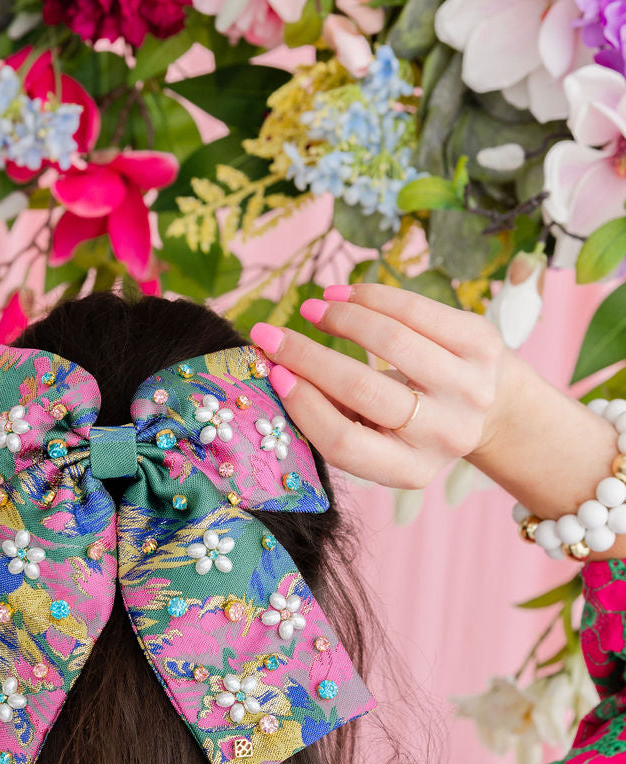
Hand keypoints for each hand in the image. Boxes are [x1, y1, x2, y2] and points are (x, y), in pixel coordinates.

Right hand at [250, 283, 518, 489]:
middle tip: (270, 336)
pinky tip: (344, 293)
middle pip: (363, 390)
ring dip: (342, 319)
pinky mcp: (482, 344)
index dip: (304, 406)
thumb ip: (337, 417)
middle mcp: (444, 433)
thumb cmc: (413, 424)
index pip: (345, 443)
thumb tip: (280, 374)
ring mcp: (469, 387)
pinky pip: (418, 311)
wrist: (492, 407)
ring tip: (312, 308)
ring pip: (393, 342)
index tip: (274, 375)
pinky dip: (373, 297)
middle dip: (308, 357)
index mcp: (411, 470)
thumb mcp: (380, 439)